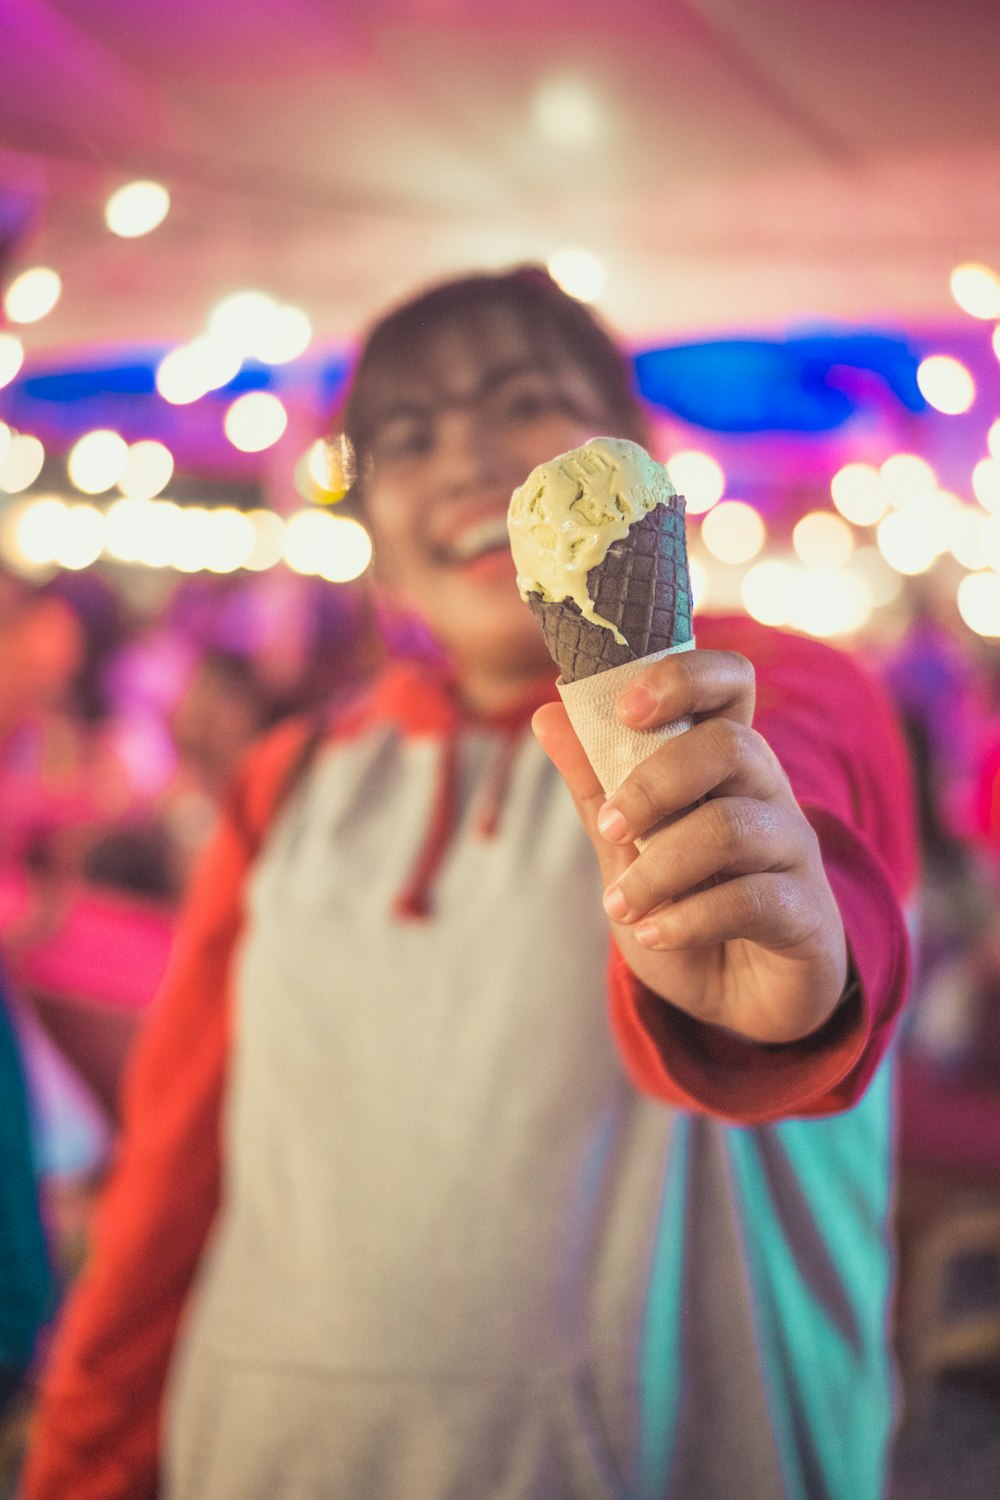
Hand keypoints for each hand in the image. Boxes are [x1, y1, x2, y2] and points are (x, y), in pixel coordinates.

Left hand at [533, 649, 848, 1044]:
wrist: (739, 998)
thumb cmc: (686, 904)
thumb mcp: (628, 846)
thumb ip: (596, 784)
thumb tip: (548, 714)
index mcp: (724, 760)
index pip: (729, 681)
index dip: (683, 678)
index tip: (627, 709)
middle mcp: (767, 792)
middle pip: (729, 747)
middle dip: (655, 784)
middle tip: (610, 827)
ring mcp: (793, 851)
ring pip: (732, 828)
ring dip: (659, 868)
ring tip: (619, 905)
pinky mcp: (806, 913)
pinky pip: (750, 900)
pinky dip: (688, 919)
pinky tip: (654, 934)